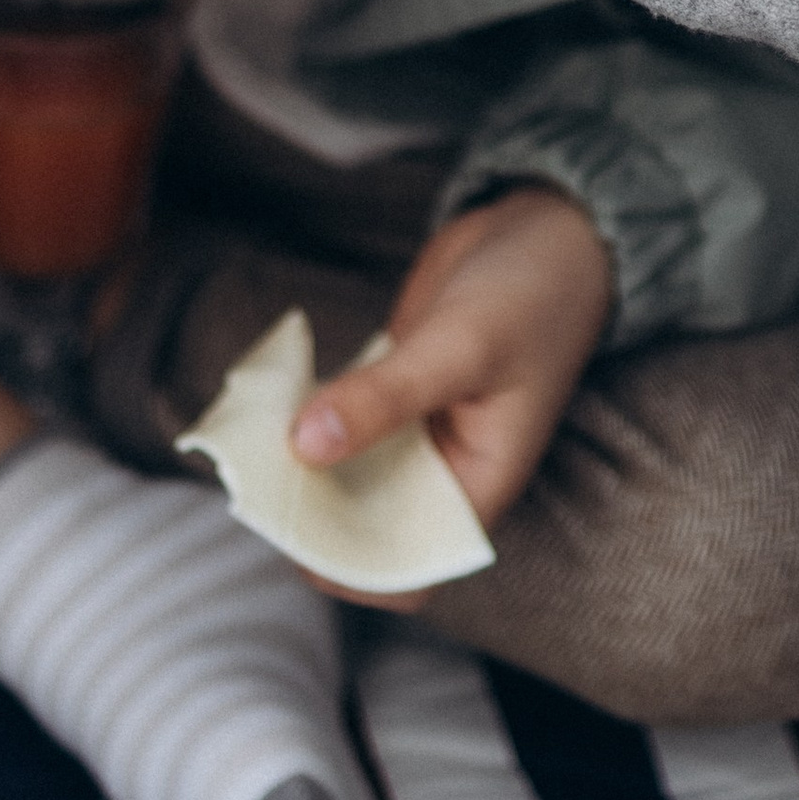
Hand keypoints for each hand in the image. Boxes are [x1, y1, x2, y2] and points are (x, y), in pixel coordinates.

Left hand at [286, 186, 614, 600]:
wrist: (549, 230)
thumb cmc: (533, 295)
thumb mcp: (461, 347)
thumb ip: (387, 396)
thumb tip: (305, 445)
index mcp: (477, 487)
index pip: (409, 570)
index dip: (350, 570)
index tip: (292, 532)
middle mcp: (444, 473)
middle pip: (365, 526)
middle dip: (313, 514)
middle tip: (254, 481)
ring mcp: (416, 434)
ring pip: (346, 475)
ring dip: (302, 468)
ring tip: (250, 446)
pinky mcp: (392, 395)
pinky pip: (340, 425)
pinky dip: (308, 421)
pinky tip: (270, 406)